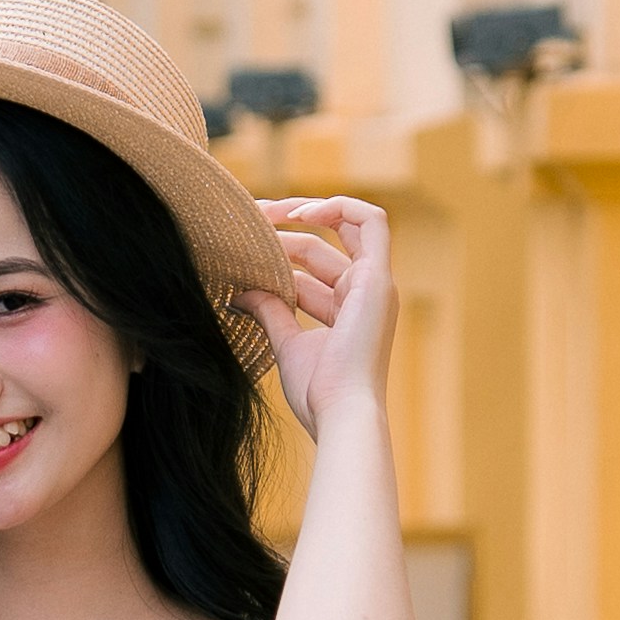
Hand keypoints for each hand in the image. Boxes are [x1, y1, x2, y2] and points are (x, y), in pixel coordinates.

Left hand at [248, 194, 397, 436]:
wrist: (341, 414)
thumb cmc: (319, 393)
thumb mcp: (287, 345)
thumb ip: (271, 312)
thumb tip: (239, 292)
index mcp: (347, 313)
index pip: (308, 274)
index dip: (277, 257)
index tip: (241, 250)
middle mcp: (365, 294)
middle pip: (318, 250)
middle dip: (279, 233)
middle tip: (241, 226)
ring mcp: (375, 285)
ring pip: (341, 228)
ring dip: (300, 214)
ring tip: (259, 213)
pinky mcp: (379, 278)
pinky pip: (371, 220)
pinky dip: (337, 205)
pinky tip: (295, 211)